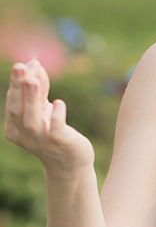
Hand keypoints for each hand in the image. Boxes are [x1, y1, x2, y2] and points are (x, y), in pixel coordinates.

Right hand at [4, 58, 94, 172]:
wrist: (70, 164)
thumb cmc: (54, 132)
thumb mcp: (43, 108)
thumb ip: (39, 88)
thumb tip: (33, 62)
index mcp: (14, 127)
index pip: (13, 102)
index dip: (17, 83)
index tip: (23, 64)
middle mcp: (25, 135)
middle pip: (17, 110)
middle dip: (18, 88)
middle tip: (20, 67)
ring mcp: (41, 141)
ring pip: (32, 120)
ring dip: (32, 99)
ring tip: (34, 81)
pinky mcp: (60, 143)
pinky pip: (55, 129)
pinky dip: (55, 116)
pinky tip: (58, 103)